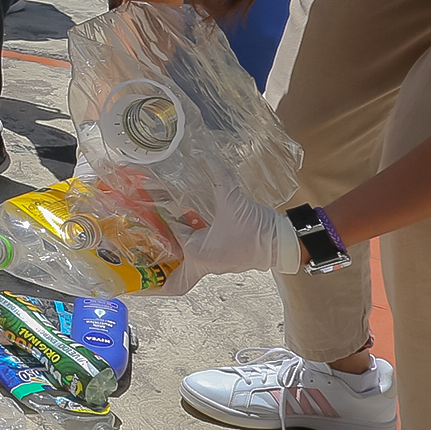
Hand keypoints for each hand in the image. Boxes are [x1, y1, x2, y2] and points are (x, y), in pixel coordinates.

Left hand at [150, 185, 301, 296]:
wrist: (284, 243)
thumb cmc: (256, 230)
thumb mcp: (232, 199)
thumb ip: (216, 175)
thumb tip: (204, 156)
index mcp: (199, 254)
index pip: (171, 237)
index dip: (161, 221)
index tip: (152, 210)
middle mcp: (206, 263)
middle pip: (175, 273)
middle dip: (160, 266)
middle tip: (146, 252)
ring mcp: (217, 263)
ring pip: (189, 261)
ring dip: (179, 247)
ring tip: (167, 229)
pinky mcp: (228, 258)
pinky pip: (204, 253)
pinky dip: (195, 242)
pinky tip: (195, 224)